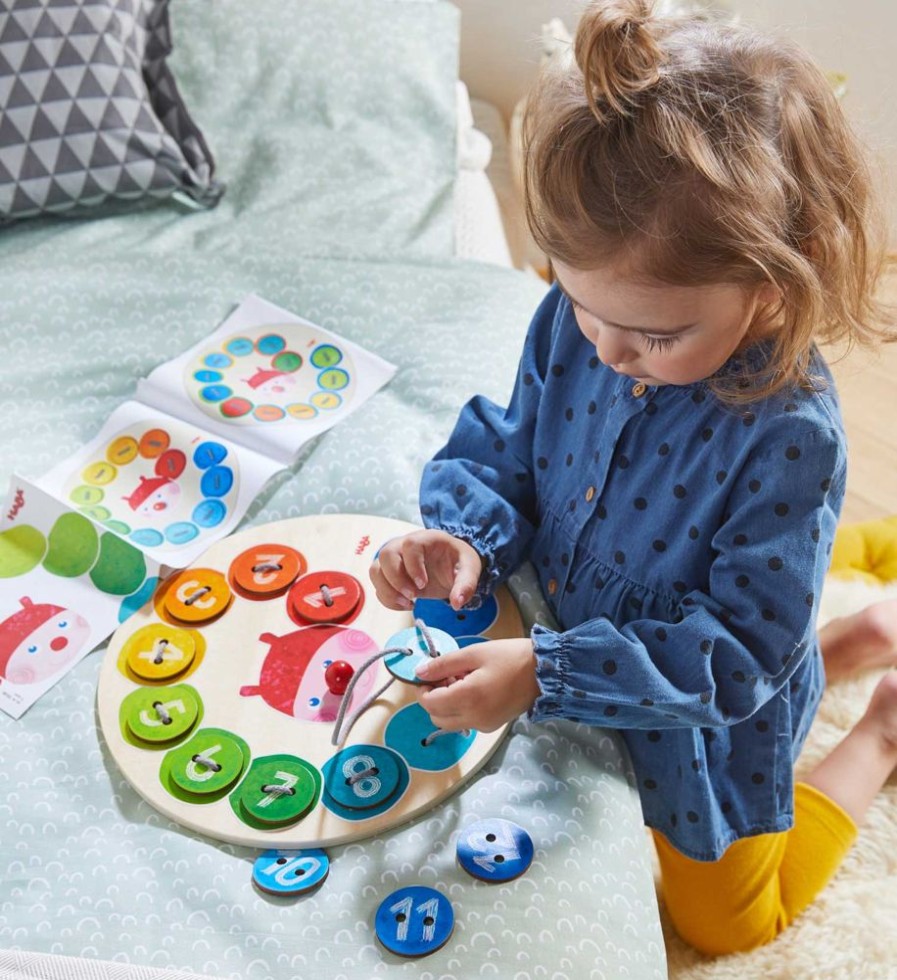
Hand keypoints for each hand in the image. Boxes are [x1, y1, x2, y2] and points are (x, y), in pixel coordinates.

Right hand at [369, 529, 482, 610]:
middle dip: (396, 579)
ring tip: (408, 603)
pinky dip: (387, 599)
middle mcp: (405, 545)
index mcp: (426, 539)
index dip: (413, 565)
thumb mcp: (470, 570)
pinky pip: (378, 585)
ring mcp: (394, 559)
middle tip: (413, 596)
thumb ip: (466, 585)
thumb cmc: (458, 563)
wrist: (451, 567)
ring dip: (387, 590)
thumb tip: (457, 603)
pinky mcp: (390, 574)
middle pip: (386, 554)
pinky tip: (406, 605)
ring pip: (375, 570)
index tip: (423, 585)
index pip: (410, 544)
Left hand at [414, 638, 539, 732]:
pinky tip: (474, 689)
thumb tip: (419, 672)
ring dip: (447, 704)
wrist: (544, 671)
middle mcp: (474, 719)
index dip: (423, 689)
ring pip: (450, 722)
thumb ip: (443, 664)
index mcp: (468, 699)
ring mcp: (484, 726)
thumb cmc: (509, 657)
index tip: (429, 673)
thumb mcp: (474, 653)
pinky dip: (461, 709)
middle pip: (436, 717)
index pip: (429, 703)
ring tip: (461, 680)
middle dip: (433, 697)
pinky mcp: (492, 727)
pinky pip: (466, 722)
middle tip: (446, 675)